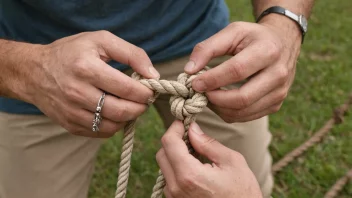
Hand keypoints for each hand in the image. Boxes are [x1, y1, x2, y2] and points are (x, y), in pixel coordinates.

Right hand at [23, 31, 159, 137]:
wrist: (34, 72)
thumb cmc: (72, 53)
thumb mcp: (101, 40)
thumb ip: (131, 54)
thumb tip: (153, 75)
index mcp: (87, 68)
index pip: (127, 88)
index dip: (145, 92)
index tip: (150, 89)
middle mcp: (77, 93)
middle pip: (122, 111)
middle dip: (141, 107)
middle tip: (144, 100)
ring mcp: (72, 112)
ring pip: (113, 125)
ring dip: (129, 117)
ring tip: (130, 105)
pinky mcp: (70, 125)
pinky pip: (101, 132)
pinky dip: (114, 125)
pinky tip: (114, 112)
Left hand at [156, 121, 261, 197]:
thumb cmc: (242, 193)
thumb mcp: (231, 161)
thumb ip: (208, 143)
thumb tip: (192, 128)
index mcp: (189, 175)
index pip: (169, 142)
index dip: (175, 127)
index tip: (183, 121)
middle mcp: (176, 188)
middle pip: (161, 154)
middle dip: (173, 141)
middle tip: (190, 136)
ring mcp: (175, 197)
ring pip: (164, 167)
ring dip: (175, 156)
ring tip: (195, 154)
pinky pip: (169, 180)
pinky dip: (177, 169)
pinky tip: (194, 168)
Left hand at [184, 16, 300, 121]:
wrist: (284, 43)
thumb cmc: (253, 37)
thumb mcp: (232, 32)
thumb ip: (207, 48)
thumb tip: (189, 70)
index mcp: (268, 51)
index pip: (237, 71)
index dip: (212, 79)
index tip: (194, 82)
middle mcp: (278, 74)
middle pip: (242, 98)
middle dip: (214, 99)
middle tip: (199, 93)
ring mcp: (279, 93)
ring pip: (243, 112)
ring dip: (218, 108)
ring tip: (207, 96)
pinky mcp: (275, 105)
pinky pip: (246, 117)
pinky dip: (228, 112)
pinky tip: (219, 101)